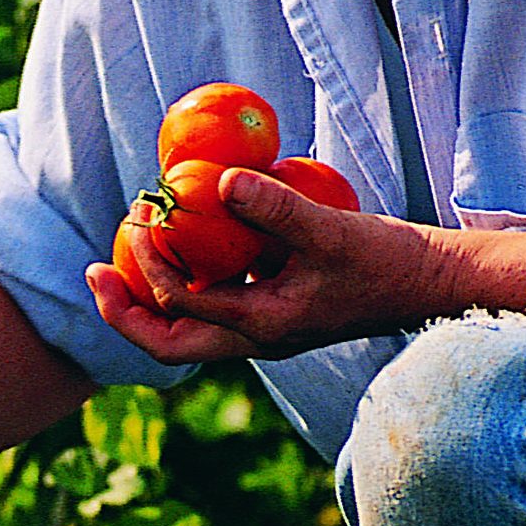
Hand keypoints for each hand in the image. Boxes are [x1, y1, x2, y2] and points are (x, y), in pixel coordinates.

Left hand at [87, 168, 458, 363]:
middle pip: (168, 345)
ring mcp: (264, 331)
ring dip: (148, 301)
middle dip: (123, 313)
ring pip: (187, 332)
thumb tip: (217, 180)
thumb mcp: (331, 228)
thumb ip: (276, 206)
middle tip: (91, 272)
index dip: (148, 265)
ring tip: (117, 260)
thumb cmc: (389, 259)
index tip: (139, 217)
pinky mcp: (275, 313)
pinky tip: (183, 243)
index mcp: (264, 327)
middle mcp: (257, 340)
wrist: (434, 284)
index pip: (182, 305)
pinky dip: (186, 284)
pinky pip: (213, 307)